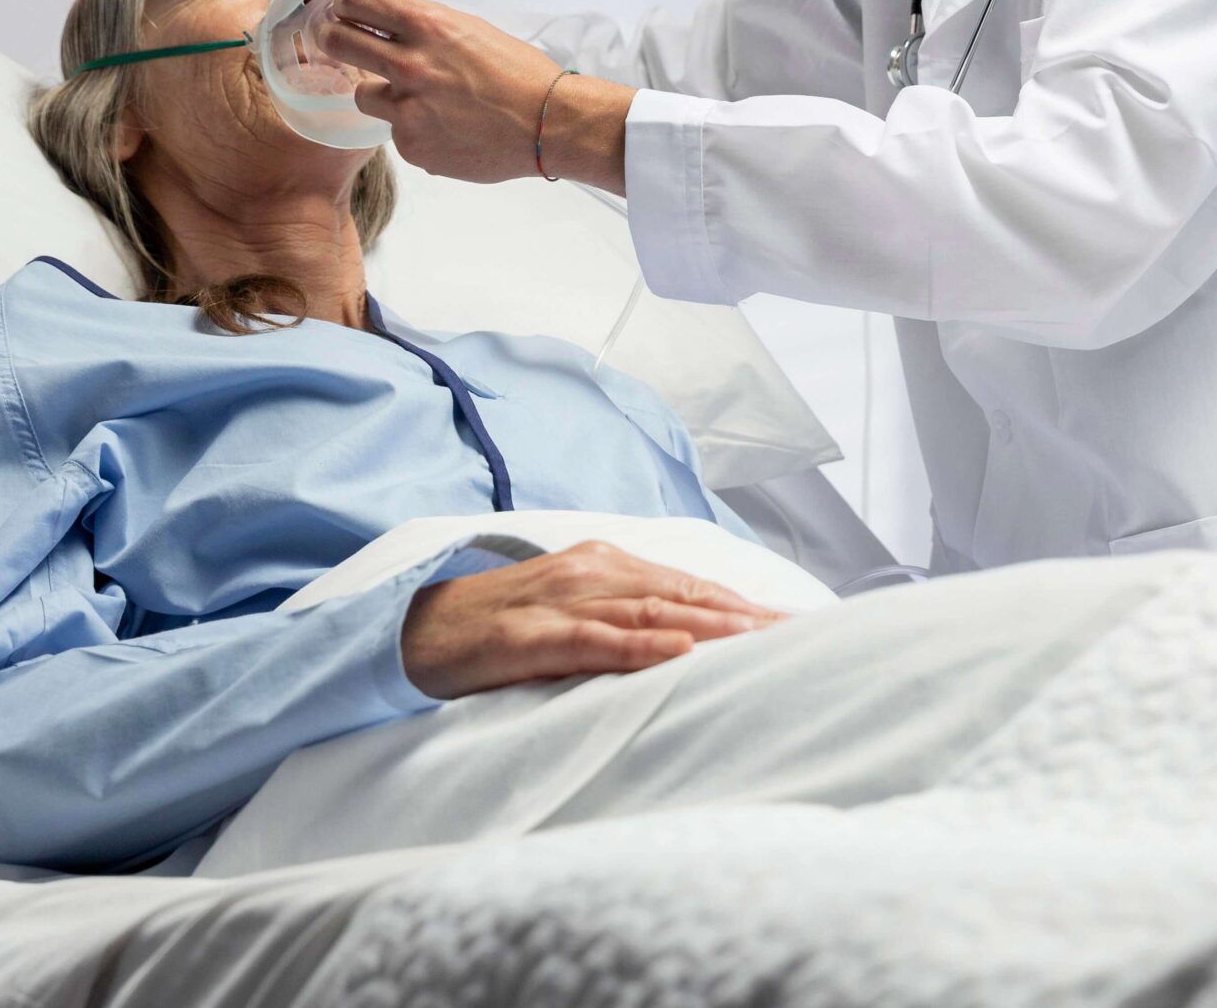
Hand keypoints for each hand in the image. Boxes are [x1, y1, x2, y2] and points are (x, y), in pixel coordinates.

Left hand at [317, 0, 635, 189]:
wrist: (548, 124)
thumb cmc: (519, 73)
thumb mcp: (470, 30)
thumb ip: (425, 29)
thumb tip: (388, 27)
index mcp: (427, 25)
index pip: (357, 0)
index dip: (344, 3)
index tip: (342, 8)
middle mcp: (409, 63)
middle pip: (338, 42)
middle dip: (334, 39)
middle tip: (337, 42)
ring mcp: (407, 109)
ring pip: (364, 95)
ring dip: (382, 94)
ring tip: (420, 100)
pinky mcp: (411, 146)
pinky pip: (396, 132)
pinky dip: (413, 130)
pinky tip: (446, 128)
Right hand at [399, 540, 786, 699]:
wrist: (410, 629)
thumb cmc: (498, 627)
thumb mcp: (571, 616)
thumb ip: (624, 621)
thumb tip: (690, 643)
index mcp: (605, 566)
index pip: (693, 587)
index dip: (749, 606)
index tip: (802, 626)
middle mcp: (591, 572)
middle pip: (686, 594)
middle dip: (750, 617)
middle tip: (806, 636)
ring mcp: (559, 602)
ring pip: (650, 611)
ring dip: (713, 628)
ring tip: (766, 642)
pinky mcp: (528, 637)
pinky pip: (592, 640)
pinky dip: (639, 645)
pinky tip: (678, 651)